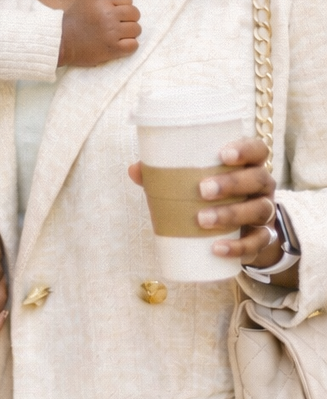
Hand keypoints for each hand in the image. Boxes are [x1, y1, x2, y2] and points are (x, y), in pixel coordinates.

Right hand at [59, 0, 140, 66]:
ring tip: (120, 35)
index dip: (124, 6)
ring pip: (136, 29)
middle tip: (120, 24)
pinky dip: (130, 45)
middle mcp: (108, 15)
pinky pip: (133, 45)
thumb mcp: (85, 0)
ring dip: (130, 32)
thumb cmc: (74, 19)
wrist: (61, 41)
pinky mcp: (112, 49)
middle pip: (134, 13)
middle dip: (129, 18)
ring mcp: (111, 33)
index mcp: (102, 1)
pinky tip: (121, 45)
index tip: (116, 13)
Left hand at [128, 136, 278, 265]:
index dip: (244, 149)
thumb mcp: (193, 181)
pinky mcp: (262, 238)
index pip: (257, 150)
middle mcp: (262, 186)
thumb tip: (135, 170)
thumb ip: (167, 174)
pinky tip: (217, 248)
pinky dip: (238, 247)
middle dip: (232, 183)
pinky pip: (257, 243)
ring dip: (231, 214)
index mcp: (248, 166)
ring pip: (259, 210)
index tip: (223, 154)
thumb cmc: (211, 195)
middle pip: (259, 178)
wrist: (239, 230)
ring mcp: (265, 212)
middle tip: (202, 190)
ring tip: (202, 220)